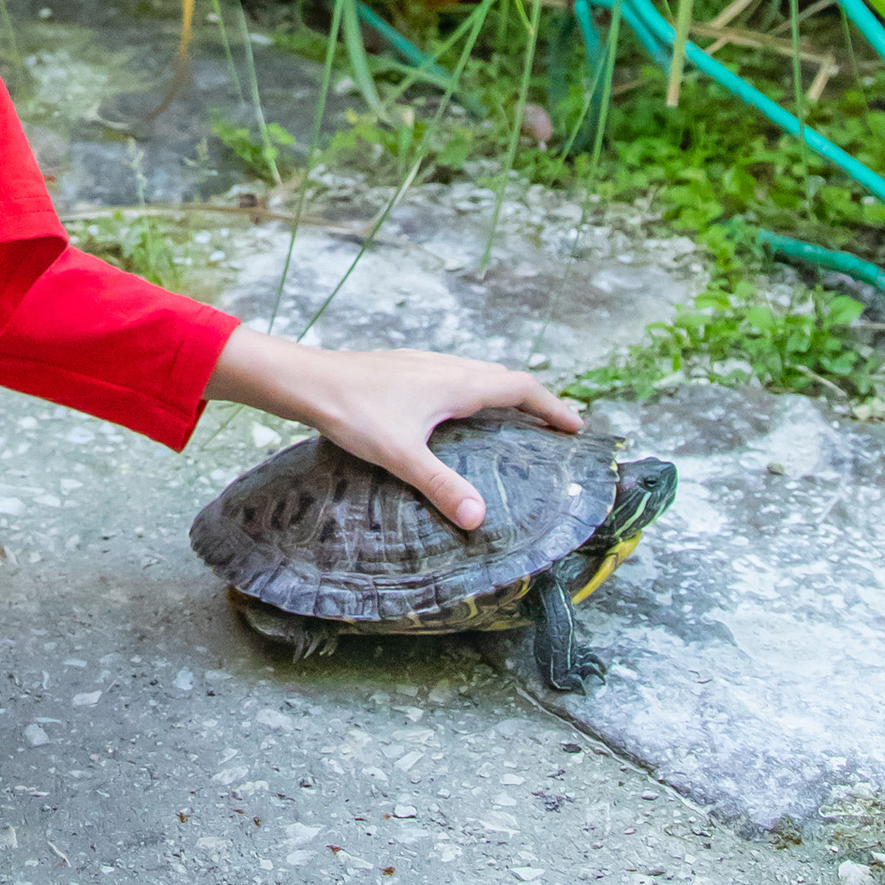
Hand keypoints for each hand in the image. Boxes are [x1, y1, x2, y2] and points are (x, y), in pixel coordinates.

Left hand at [210, 327, 576, 531]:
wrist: (308, 380)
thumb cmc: (354, 412)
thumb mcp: (401, 455)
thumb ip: (441, 486)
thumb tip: (480, 520)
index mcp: (456, 383)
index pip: (520, 388)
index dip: (552, 407)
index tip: (576, 427)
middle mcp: (446, 367)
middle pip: (504, 378)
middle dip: (533, 402)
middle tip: (553, 429)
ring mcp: (424, 364)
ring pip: (477, 374)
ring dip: (503, 394)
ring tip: (513, 422)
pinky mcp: (404, 369)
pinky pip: (454, 376)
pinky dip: (474, 392)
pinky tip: (455, 416)